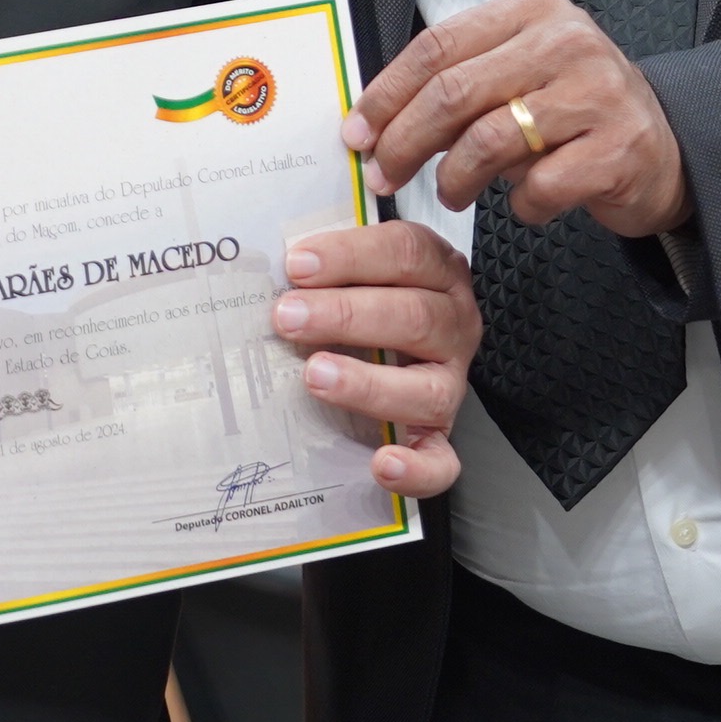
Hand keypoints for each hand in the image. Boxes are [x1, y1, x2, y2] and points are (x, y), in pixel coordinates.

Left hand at [272, 222, 478, 495]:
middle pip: (413, 315)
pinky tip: (381, 462)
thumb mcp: (351, 270)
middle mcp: (452, 325)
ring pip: (426, 388)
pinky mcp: (439, 438)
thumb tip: (268, 256)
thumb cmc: (358, 301)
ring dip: (367, 384)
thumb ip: (325, 263)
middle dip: (345, 315)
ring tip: (316, 376)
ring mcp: (450, 384)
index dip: (351, 255)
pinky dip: (415, 468)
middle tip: (288, 317)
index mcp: (436, 271)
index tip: (296, 265)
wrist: (388, 353)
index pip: (405, 252)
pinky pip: (441, 461)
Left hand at [346, 0, 688, 236]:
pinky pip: (539, 187)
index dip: (388, 92)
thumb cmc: (578, 110)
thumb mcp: (521, 72)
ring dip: (455, 179)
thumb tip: (378, 119)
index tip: (358, 130)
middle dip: (404, 141)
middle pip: (454, 92)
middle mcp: (566, 42)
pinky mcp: (618, 149)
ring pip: (489, 141)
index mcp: (533, 12)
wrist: (666, 146)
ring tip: (452, 193)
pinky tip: (524, 204)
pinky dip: (519, 206)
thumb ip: (462, 80)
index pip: (438, 45)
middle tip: (383, 175)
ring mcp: (597, 94)